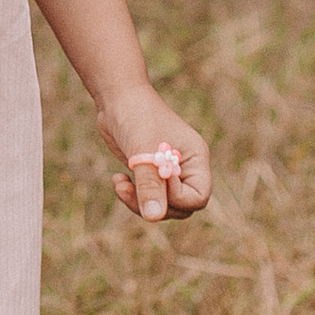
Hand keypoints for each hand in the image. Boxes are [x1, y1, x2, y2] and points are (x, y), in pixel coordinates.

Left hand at [95, 82, 210, 225]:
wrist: (116, 98)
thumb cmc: (136, 116)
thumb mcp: (143, 150)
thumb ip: (150, 185)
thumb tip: (154, 216)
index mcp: (196, 159)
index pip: (198, 197)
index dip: (176, 198)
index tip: (154, 178)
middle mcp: (186, 168)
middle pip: (181, 207)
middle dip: (155, 205)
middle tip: (131, 189)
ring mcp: (169, 172)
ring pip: (163, 206)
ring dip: (139, 203)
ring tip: (121, 185)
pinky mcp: (151, 174)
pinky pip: (148, 198)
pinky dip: (132, 196)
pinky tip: (119, 179)